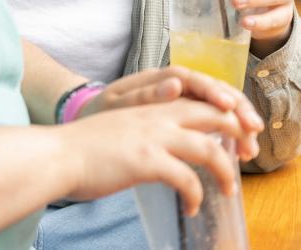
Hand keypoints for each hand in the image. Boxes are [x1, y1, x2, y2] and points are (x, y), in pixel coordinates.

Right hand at [61, 99, 259, 215]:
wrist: (58, 154)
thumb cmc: (85, 147)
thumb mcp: (121, 126)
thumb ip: (145, 127)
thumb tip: (165, 145)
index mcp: (147, 105)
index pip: (196, 97)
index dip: (222, 110)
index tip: (235, 131)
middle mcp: (153, 115)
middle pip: (210, 113)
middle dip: (236, 132)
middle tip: (245, 153)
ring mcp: (150, 136)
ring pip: (207, 148)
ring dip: (224, 171)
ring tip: (229, 189)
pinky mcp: (145, 159)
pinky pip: (187, 180)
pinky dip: (195, 196)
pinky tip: (191, 207)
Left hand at [78, 66, 262, 161]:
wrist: (84, 125)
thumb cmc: (98, 114)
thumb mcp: (114, 105)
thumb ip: (144, 96)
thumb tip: (175, 84)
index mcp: (152, 79)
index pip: (189, 77)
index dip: (211, 89)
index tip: (229, 106)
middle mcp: (167, 86)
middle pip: (208, 90)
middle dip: (234, 106)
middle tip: (253, 127)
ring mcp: (174, 102)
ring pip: (212, 106)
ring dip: (234, 122)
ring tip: (250, 146)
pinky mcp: (176, 119)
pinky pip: (206, 120)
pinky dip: (224, 133)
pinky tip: (237, 150)